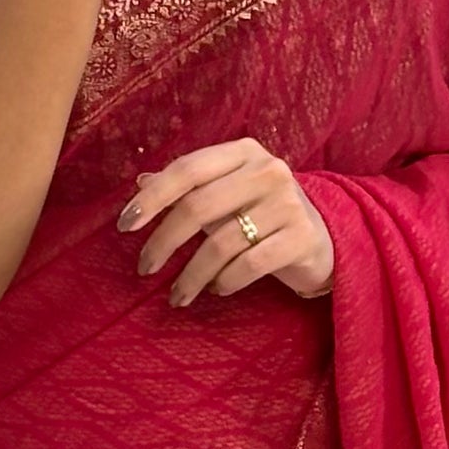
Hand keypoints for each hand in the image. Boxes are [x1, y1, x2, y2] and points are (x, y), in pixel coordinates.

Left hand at [118, 139, 334, 306]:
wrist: (324, 238)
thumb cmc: (263, 214)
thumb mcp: (227, 193)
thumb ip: (188, 186)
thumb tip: (140, 182)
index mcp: (243, 152)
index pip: (187, 170)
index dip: (152, 197)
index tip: (125, 225)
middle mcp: (268, 171)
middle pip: (198, 207)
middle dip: (163, 242)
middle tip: (145, 269)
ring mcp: (288, 203)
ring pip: (221, 243)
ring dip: (191, 275)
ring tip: (179, 295)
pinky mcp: (301, 237)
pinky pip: (249, 265)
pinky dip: (224, 281)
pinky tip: (216, 289)